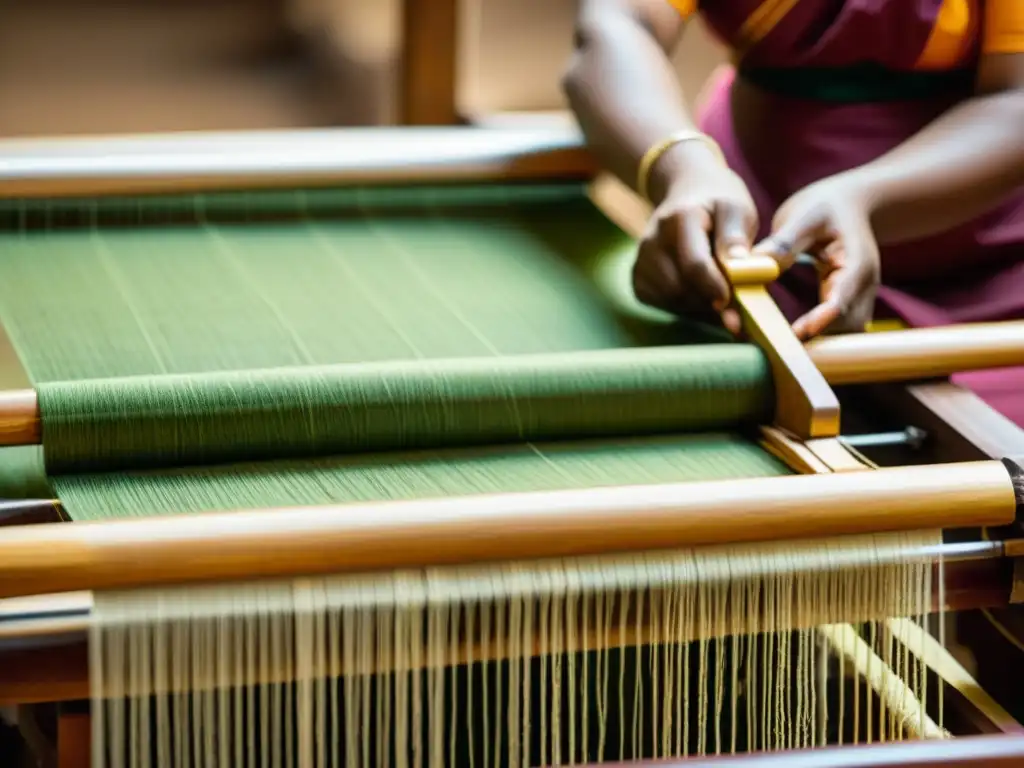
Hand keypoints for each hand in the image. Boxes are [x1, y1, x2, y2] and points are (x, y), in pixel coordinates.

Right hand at [632, 161, 757, 334]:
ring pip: (672, 300)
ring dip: (699, 304)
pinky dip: (684, 305)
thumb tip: (738, 269)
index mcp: (678, 219)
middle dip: (708, 299)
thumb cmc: (717, 205)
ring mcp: (641, 260)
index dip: (715, 288)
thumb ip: (736, 238)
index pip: (694, 265)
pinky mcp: (637, 277)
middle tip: (732, 297)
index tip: (731, 300)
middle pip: (680, 288)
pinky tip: (697, 290)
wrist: (687, 194)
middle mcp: (652, 240)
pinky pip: (662, 303)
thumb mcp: (736, 209)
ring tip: (716, 288)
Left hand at [753, 176, 880, 340]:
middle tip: (776, 350)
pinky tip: (784, 340)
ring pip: (843, 334)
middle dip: (817, 341)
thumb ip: (782, 243)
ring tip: (776, 349)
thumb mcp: (804, 215)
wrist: (852, 203)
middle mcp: (862, 287)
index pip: (841, 299)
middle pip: (846, 326)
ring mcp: (858, 299)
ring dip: (816, 344)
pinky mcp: (846, 306)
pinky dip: (814, 337)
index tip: (798, 334)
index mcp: (856, 263)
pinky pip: (834, 330)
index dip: (821, 320)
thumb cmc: (828, 206)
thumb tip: (753, 266)